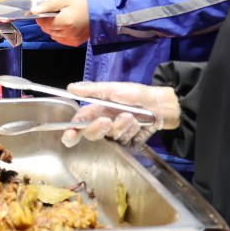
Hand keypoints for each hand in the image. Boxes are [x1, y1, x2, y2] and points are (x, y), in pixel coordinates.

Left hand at [34, 0, 90, 46]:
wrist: (103, 10)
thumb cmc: (84, 2)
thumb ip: (48, 5)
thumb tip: (33, 11)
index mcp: (64, 22)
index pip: (44, 24)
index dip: (41, 18)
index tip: (44, 11)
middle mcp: (68, 34)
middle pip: (48, 30)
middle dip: (47, 22)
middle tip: (55, 13)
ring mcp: (73, 40)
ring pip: (54, 36)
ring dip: (54, 28)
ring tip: (63, 18)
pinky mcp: (76, 43)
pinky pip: (62, 40)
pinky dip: (60, 34)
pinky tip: (66, 26)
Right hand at [59, 82, 179, 147]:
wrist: (159, 105)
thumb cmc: (135, 94)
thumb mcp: (113, 89)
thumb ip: (92, 90)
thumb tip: (70, 88)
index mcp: (96, 111)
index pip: (79, 123)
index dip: (72, 131)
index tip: (70, 134)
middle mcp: (104, 124)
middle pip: (92, 134)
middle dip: (98, 128)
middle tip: (107, 121)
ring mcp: (116, 135)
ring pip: (111, 137)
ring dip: (121, 126)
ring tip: (132, 116)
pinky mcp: (128, 143)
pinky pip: (124, 142)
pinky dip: (131, 132)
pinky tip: (138, 125)